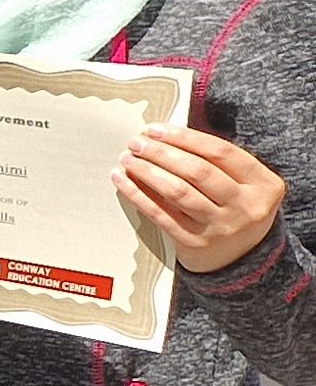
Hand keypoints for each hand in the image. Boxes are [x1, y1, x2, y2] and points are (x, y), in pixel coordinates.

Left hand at [121, 123, 288, 273]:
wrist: (241, 256)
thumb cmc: (235, 207)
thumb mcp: (245, 184)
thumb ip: (216, 161)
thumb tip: (163, 136)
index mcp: (263, 185)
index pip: (221, 152)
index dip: (185, 138)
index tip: (157, 129)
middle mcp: (245, 207)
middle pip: (198, 171)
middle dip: (162, 153)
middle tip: (137, 142)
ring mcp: (220, 227)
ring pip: (178, 192)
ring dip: (147, 171)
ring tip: (128, 158)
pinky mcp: (194, 242)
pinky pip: (160, 214)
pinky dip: (137, 194)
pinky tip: (122, 180)